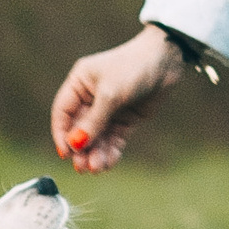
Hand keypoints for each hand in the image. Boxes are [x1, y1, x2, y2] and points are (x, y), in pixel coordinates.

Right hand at [50, 26, 185, 172]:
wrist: (167, 61)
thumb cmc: (133, 67)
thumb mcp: (110, 94)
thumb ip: (93, 121)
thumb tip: (75, 145)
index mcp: (80, 84)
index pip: (63, 113)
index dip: (61, 134)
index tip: (65, 154)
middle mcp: (91, 98)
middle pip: (79, 129)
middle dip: (81, 149)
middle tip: (82, 167)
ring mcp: (109, 109)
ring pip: (97, 137)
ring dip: (96, 153)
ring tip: (97, 168)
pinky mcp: (125, 119)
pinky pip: (114, 138)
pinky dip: (111, 151)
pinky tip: (109, 162)